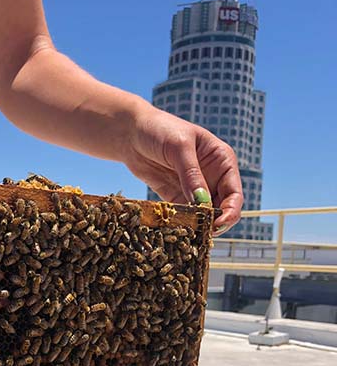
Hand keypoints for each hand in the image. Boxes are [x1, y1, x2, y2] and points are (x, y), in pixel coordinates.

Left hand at [122, 103, 242, 234]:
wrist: (132, 132)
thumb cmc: (160, 130)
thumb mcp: (179, 148)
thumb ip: (191, 174)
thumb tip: (202, 202)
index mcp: (222, 161)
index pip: (234, 193)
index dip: (230, 211)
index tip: (218, 224)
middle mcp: (212, 177)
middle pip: (222, 209)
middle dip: (215, 223)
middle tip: (203, 234)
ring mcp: (194, 189)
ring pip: (204, 216)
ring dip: (198, 227)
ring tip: (189, 235)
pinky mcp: (176, 198)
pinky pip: (184, 216)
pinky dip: (182, 224)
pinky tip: (176, 230)